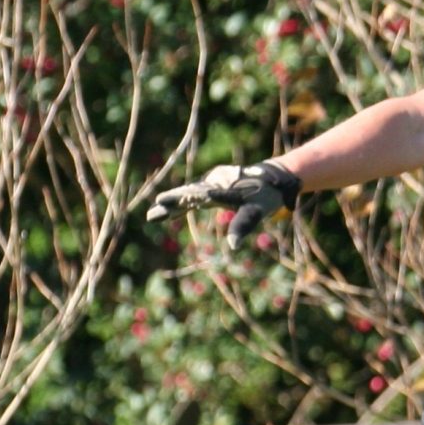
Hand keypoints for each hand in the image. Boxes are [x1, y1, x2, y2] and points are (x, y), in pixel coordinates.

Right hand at [146, 161, 302, 244]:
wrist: (271, 178)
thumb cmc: (265, 197)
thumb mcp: (257, 211)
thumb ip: (243, 225)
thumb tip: (232, 246)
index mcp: (225, 187)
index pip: (200, 194)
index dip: (183, 199)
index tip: (164, 201)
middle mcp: (215, 182)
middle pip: (189, 194)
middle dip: (171, 203)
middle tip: (152, 214)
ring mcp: (211, 183)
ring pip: (188, 194)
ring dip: (172, 204)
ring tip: (152, 216)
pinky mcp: (210, 187)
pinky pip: (192, 195)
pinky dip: (181, 203)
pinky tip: (166, 212)